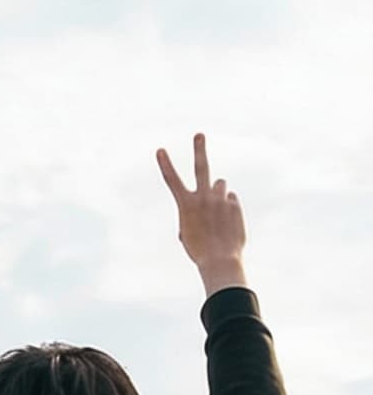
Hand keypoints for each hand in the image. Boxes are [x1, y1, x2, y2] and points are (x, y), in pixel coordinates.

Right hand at [156, 133, 247, 294]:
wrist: (220, 260)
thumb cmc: (198, 248)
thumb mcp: (187, 229)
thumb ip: (197, 208)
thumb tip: (219, 192)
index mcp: (186, 204)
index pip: (171, 180)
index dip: (165, 164)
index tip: (161, 149)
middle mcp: (203, 197)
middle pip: (201, 167)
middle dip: (199, 149)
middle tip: (199, 135)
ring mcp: (220, 200)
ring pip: (219, 184)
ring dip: (217, 192)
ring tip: (216, 211)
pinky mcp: (234, 205)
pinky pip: (230, 199)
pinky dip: (227, 206)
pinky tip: (225, 222)